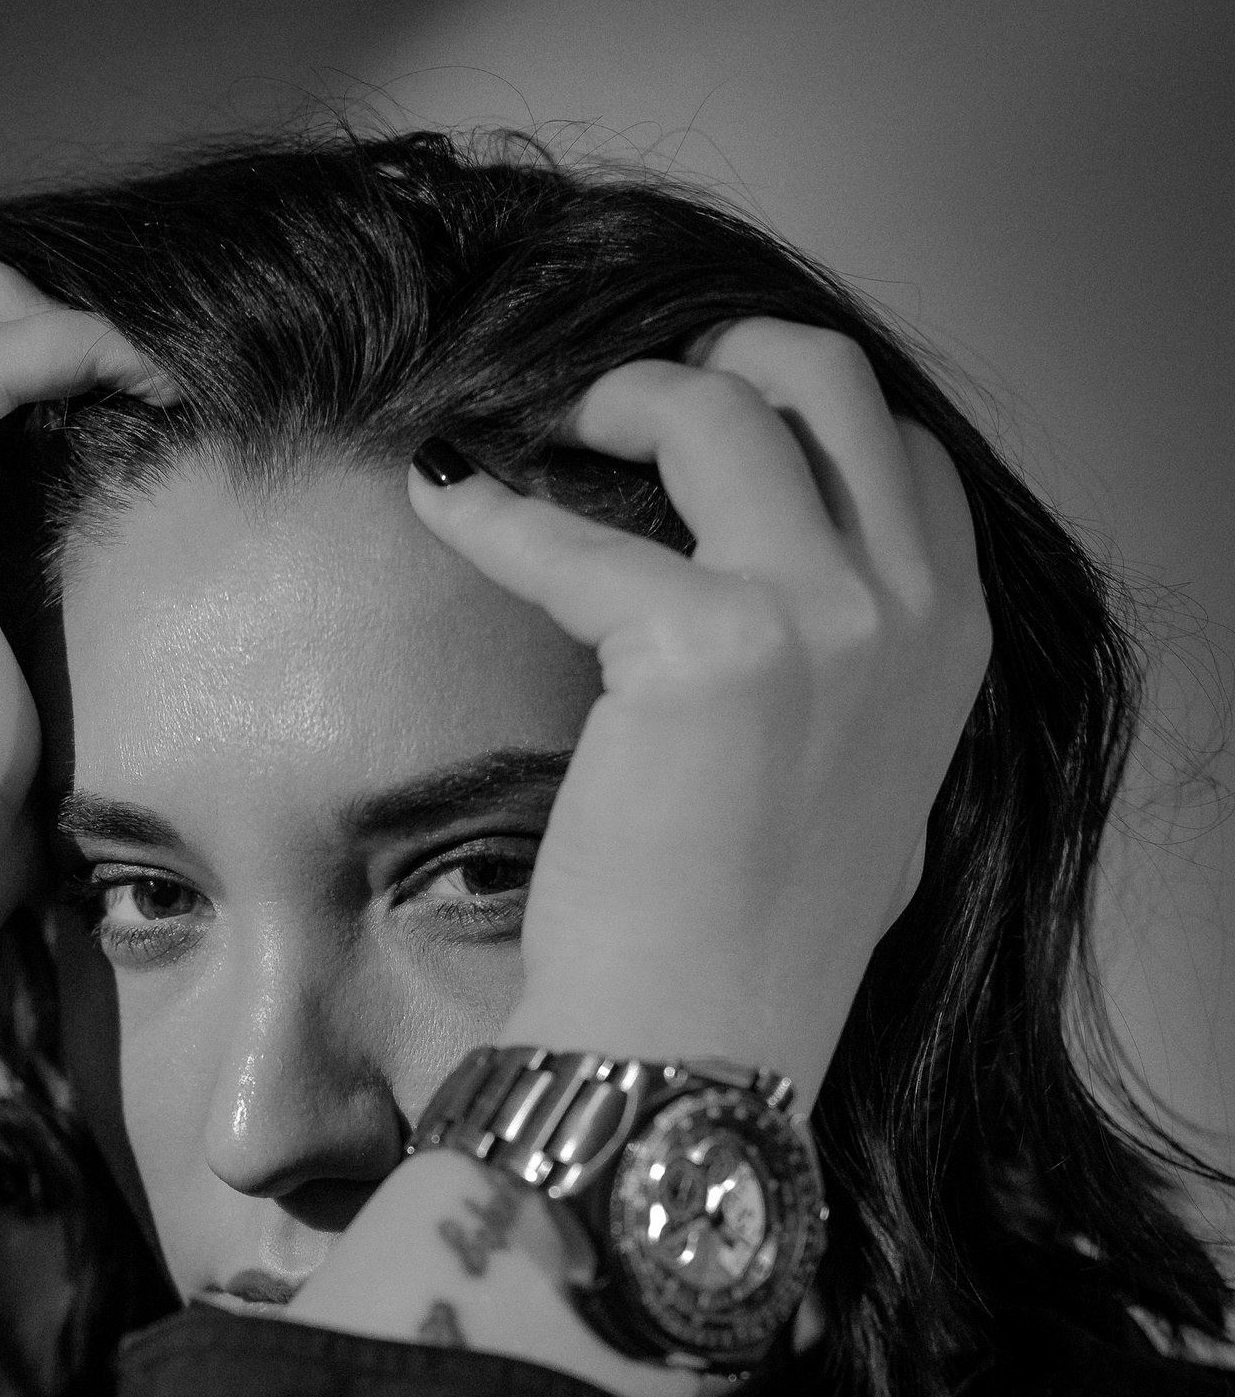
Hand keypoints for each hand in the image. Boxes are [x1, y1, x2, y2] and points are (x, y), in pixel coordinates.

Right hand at [0, 244, 169, 1208]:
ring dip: (50, 312)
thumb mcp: (9, 587)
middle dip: (26, 296)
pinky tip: (126, 391)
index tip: (123, 394)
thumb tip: (89, 443)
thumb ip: (15, 503)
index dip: (25, 332)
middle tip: (121, 370)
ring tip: (141, 378)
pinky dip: (60, 349)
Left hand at [407, 323, 992, 1104]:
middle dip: (729, 357)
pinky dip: (493, 510)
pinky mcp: (706, 645)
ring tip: (546, 426)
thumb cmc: (756, 945)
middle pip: (832, 385)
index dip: (808, 415)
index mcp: (953, 644)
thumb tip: (806, 637)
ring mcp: (819, 619)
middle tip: (631, 392)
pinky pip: (573, 534)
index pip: (906, 457)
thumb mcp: (866, 798)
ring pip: (721, 410)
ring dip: (623, 396)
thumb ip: (860, 693)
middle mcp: (906, 613)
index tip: (720, 421)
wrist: (698, 1039)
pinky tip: (443, 496)